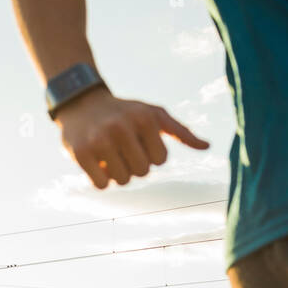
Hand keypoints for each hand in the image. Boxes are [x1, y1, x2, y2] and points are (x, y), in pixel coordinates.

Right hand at [55, 87, 209, 187]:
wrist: (80, 102)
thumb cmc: (124, 112)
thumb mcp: (153, 114)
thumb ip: (181, 132)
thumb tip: (206, 146)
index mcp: (144, 118)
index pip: (160, 160)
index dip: (149, 154)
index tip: (137, 140)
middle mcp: (121, 127)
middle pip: (142, 172)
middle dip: (134, 164)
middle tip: (122, 148)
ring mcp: (99, 140)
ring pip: (123, 181)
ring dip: (117, 173)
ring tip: (108, 153)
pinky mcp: (80, 153)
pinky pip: (101, 185)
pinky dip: (101, 179)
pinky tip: (96, 162)